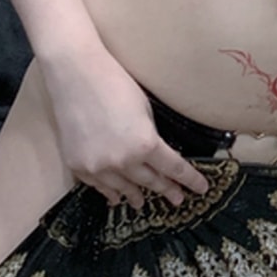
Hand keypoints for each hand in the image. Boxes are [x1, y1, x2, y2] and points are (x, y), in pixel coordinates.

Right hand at [43, 47, 209, 210]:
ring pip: (123, 189)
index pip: (174, 168)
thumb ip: (150, 137)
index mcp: (145, 144)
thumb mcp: (144, 109)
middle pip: (150, 181)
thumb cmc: (114, 83)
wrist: (74, 74)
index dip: (190, 180)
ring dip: (136, 196)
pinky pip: (98, 186)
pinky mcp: (78, 166)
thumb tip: (154, 155)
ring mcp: (98, 167)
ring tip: (142, 203)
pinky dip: (109, 191)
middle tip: (177, 199)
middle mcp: (123, 161)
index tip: (201, 188)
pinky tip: (115, 197)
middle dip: (167, 190)